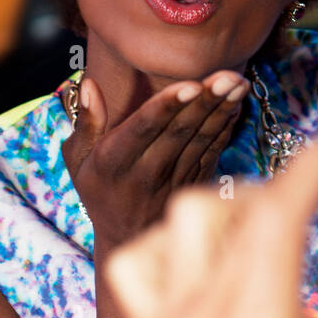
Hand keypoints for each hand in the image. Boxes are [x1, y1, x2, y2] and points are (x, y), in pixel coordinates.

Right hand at [63, 70, 249, 250]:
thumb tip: (89, 84)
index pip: (143, 129)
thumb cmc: (99, 189)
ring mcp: (174, 180)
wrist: (126, 240)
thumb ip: (86, 123)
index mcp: (114, 161)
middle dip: (205, 102)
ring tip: (238, 84)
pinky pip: (212, 152)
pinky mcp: (193, 184)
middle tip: (228, 76)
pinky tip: (237, 105)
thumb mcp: (78, 161)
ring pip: (201, 140)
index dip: (167, 107)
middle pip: (179, 131)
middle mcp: (146, 171)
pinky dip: (226, 128)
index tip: (190, 85)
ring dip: (222, 111)